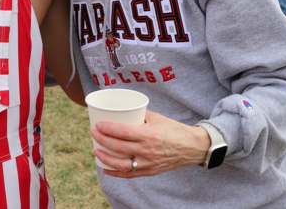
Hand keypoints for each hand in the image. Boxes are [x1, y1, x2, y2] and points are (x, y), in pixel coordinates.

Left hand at [91, 111, 209, 177]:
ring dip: (105, 157)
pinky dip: (115, 172)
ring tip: (95, 150)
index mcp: (149, 135)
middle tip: (93, 132)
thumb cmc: (174, 129)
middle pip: (118, 147)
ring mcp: (148, 163)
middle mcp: (147, 150)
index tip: (97, 125)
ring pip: (121, 163)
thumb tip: (122, 110)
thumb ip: (139, 115)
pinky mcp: (150, 171)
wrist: (192, 147)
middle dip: (102, 140)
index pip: (123, 132)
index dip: (107, 129)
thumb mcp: (157, 118)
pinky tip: (105, 168)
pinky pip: (129, 174)